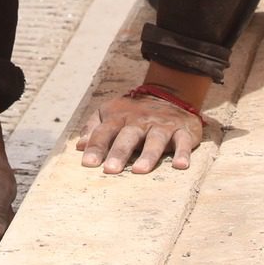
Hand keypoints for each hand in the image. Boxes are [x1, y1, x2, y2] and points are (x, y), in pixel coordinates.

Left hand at [80, 91, 202, 173]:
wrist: (170, 94)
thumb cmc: (133, 113)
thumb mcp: (110, 113)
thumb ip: (94, 128)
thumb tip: (79, 146)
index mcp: (120, 117)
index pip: (105, 132)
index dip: (96, 147)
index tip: (88, 164)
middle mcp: (140, 121)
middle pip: (128, 136)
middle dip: (119, 152)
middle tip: (110, 170)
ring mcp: (162, 125)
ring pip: (155, 140)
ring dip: (148, 155)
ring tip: (139, 170)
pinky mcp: (183, 130)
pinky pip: (183, 142)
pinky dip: (183, 153)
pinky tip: (180, 166)